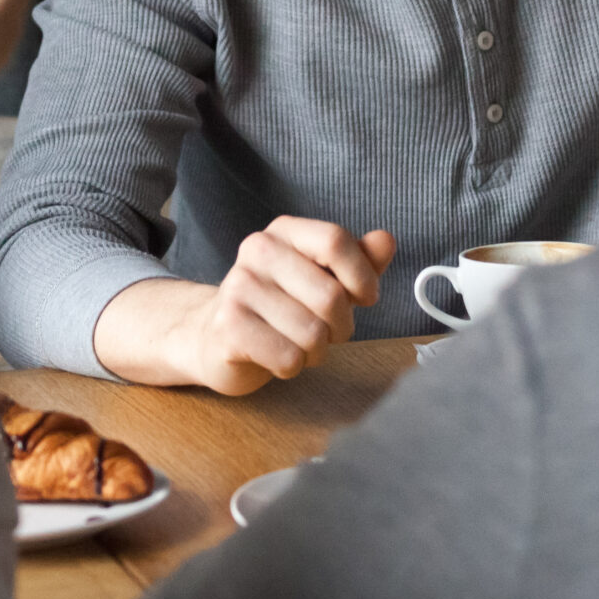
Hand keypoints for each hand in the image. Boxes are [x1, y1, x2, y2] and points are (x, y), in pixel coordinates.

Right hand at [98, 219, 396, 395]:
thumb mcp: (321, 278)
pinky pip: (289, 358)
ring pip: (313, 333)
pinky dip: (293, 366)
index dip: (362, 276)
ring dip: (316, 350)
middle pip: (330, 295)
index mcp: (284, 232)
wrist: (213, 337)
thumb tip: (386, 240)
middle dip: (341, 325)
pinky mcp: (229, 328)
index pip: (335, 241)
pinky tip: (277, 356)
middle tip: (327, 331)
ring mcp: (238, 289)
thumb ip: (357, 259)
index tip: (366, 297)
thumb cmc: (278, 307)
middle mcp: (257, 251)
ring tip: (297, 343)